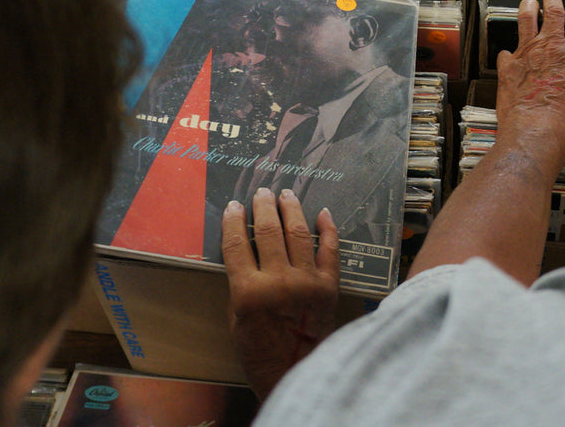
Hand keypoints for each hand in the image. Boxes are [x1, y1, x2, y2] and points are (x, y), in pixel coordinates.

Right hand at [222, 188, 338, 400]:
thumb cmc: (259, 351)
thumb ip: (241, 283)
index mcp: (249, 292)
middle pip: (270, 231)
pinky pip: (331, 250)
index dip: (234, 221)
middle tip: (262, 192)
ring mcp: (308, 282)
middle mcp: (279, 282)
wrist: (296, 372)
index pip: (237, 244)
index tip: (233, 206)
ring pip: (299, 233)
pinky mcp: (330, 286)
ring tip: (286, 194)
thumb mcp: (235, 318)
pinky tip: (322, 214)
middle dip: (263, 207)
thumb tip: (246, 250)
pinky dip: (328, 229)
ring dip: (292, 209)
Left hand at [496, 0, 564, 166]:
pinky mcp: (508, 70)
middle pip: (551, 15)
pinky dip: (507, 53)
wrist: (540, 128)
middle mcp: (550, 48)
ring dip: (527, 10)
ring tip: (528, 3)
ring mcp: (526, 56)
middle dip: (552, 0)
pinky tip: (506, 53)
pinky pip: (505, 55)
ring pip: (525, 23)